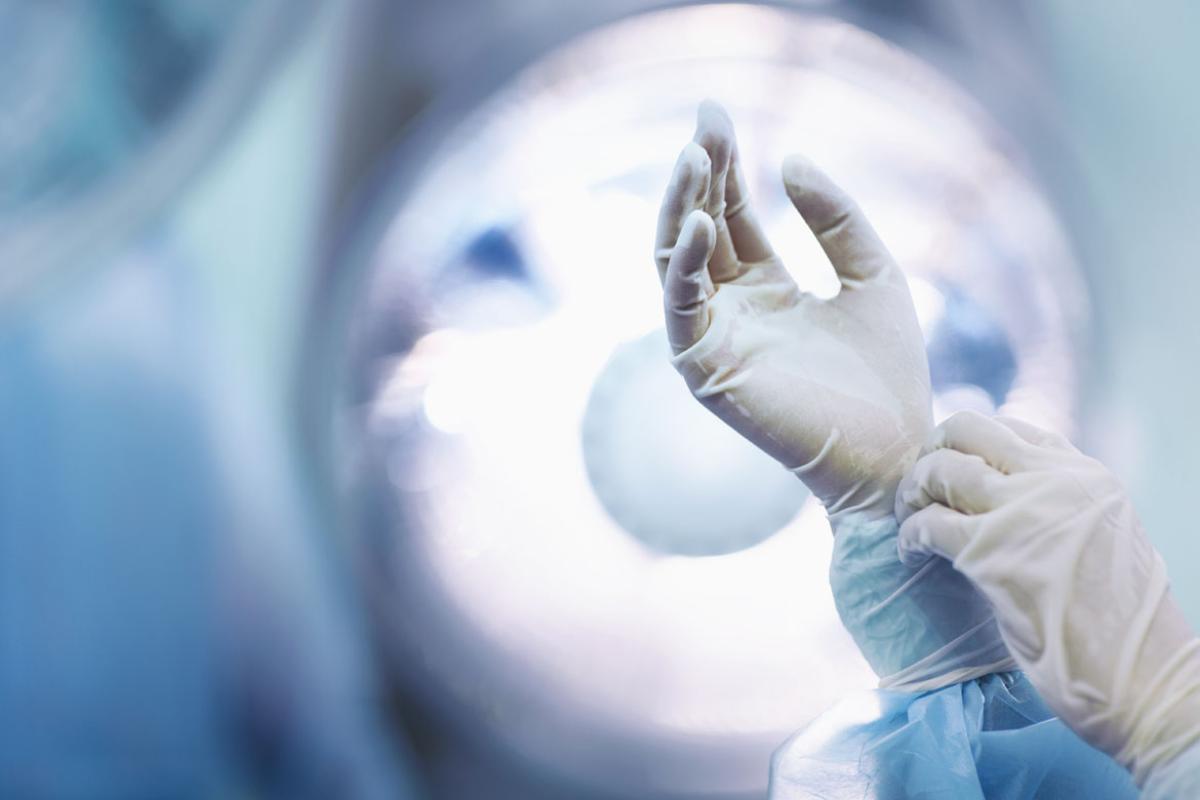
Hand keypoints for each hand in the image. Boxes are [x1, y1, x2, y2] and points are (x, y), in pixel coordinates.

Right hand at [656, 101, 930, 518]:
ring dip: (680, 209)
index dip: (724, 166)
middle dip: (699, 175)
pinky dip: (683, 265)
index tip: (717, 114)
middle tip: (706, 119)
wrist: (898, 451)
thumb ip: (836, 219)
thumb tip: (790, 159)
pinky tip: (701, 222)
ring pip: (675, 263)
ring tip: (695, 156)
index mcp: (767, 290)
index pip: (730, 217)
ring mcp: (715, 339)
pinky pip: (681, 309)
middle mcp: (733, 311)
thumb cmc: (889, 375)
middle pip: (698, 229)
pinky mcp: (706, 370)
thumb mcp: (873, 274)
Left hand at [897, 411, 1199, 785]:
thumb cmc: (1123, 624)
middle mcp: (1056, 481)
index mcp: (1086, 475)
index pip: (1010, 428)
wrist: (1145, 680)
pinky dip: (908, 536)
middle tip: (919, 486)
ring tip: (908, 519)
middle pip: (967, 430)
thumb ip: (1062, 504)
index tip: (950, 468)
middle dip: (932, 451)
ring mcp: (1022, 513)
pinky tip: (910, 554)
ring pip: (940, 470)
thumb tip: (1007, 494)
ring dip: (911, 491)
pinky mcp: (990, 555)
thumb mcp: (1104, 535)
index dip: (968, 444)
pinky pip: (927, 524)